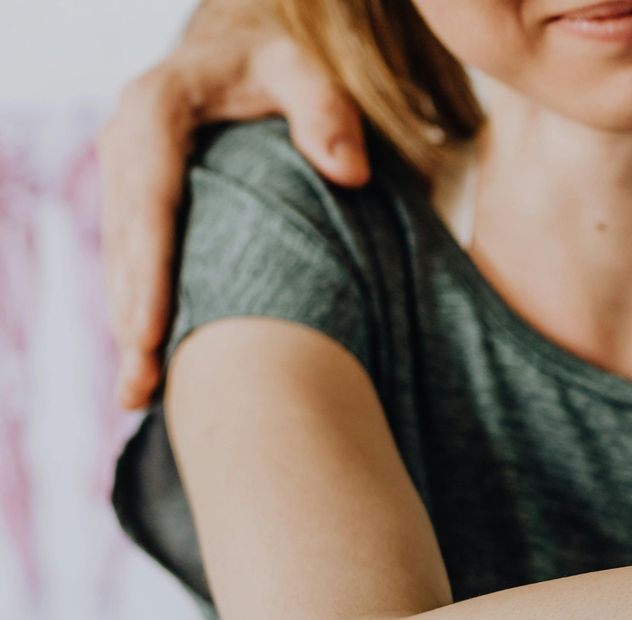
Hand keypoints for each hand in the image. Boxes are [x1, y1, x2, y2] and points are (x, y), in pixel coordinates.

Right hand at [99, 2, 366, 409]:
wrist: (240, 55)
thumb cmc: (278, 66)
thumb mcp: (305, 70)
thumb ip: (328, 111)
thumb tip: (350, 171)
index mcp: (156, 110)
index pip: (148, 198)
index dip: (147, 269)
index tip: (151, 330)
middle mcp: (127, 147)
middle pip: (127, 245)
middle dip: (131, 317)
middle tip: (144, 385)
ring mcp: (128, 181)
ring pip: (123, 264)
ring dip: (128, 330)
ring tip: (140, 396)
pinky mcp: (141, 208)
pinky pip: (136, 268)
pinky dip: (141, 317)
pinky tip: (151, 374)